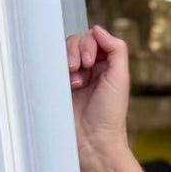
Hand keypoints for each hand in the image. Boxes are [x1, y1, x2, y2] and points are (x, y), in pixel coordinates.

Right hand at [66, 25, 132, 171]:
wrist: (92, 142)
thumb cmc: (109, 115)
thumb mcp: (121, 78)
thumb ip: (116, 50)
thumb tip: (98, 29)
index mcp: (105, 66)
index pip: (92, 39)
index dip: (89, 44)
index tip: (91, 62)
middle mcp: (88, 70)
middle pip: (76, 42)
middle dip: (77, 50)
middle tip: (81, 68)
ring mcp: (70, 78)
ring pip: (62, 52)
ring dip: (67, 60)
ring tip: (74, 81)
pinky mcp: (56, 87)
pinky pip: (50, 66)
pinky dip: (56, 69)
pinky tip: (66, 84)